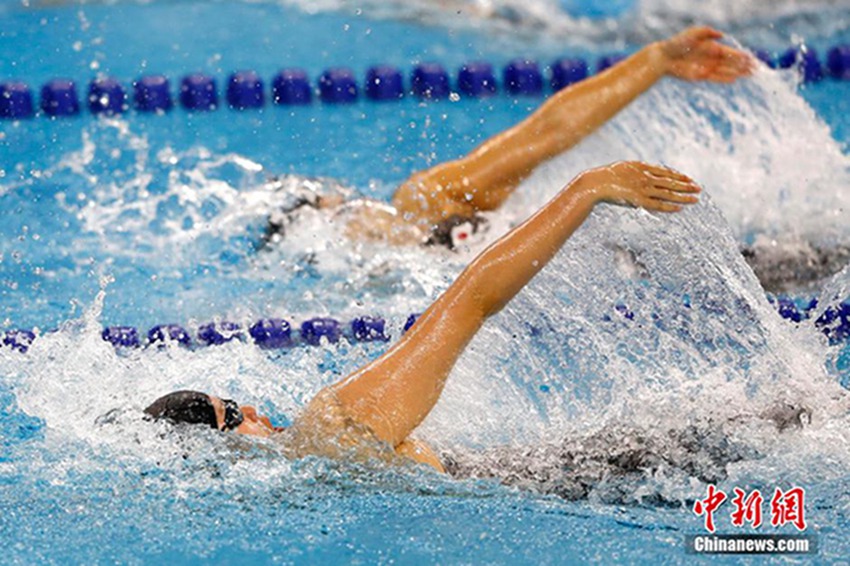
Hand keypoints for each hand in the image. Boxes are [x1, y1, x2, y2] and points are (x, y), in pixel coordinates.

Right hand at [584, 161, 700, 212]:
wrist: (595, 184)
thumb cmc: (605, 177)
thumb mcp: (623, 168)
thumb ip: (635, 171)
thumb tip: (645, 174)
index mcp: (642, 167)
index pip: (665, 172)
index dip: (678, 176)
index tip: (689, 179)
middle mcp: (646, 177)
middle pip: (671, 182)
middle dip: (686, 185)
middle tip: (699, 188)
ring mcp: (643, 189)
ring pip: (668, 193)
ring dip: (683, 196)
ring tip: (695, 199)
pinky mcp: (639, 201)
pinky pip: (658, 204)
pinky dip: (669, 206)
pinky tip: (679, 208)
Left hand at [659, 26, 754, 82]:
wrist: (664, 57)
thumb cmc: (677, 43)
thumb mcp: (693, 34)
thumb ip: (707, 32)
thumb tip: (721, 35)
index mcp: (712, 47)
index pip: (731, 53)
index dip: (742, 56)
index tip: (752, 58)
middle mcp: (712, 58)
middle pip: (732, 63)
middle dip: (744, 66)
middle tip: (757, 68)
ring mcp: (707, 67)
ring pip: (726, 71)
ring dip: (739, 73)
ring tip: (751, 74)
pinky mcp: (700, 76)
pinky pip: (716, 78)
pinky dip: (725, 78)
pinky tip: (735, 79)